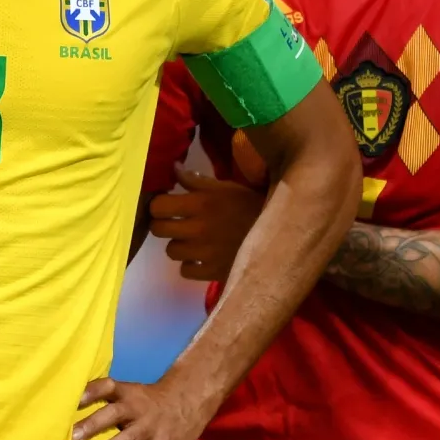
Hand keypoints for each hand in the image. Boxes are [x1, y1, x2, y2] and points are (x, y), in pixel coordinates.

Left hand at [73, 374, 209, 439]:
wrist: (190, 400)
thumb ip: (111, 403)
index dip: (89, 391)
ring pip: (127, 439)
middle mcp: (136, 408)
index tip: (71, 399)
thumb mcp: (132, 393)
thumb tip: (76, 416)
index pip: (106, 386)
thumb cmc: (150, 401)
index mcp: (126, 392)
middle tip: (73, 436)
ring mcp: (149, 428)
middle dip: (92, 424)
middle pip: (112, 413)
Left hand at [149, 166, 264, 281]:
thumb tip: (173, 168)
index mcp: (200, 203)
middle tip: (175, 222)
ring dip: (178, 244)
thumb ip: (195, 180)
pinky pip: (185, 270)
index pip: (158, 206)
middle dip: (163, 224)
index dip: (159, 205)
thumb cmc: (250, 205)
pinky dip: (190, 264)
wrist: (281, 234)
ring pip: (170, 251)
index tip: (166, 205)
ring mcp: (204, 253)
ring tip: (191, 240)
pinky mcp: (212, 272)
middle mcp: (197, 229)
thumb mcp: (225, 187)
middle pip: (159, 229)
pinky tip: (200, 256)